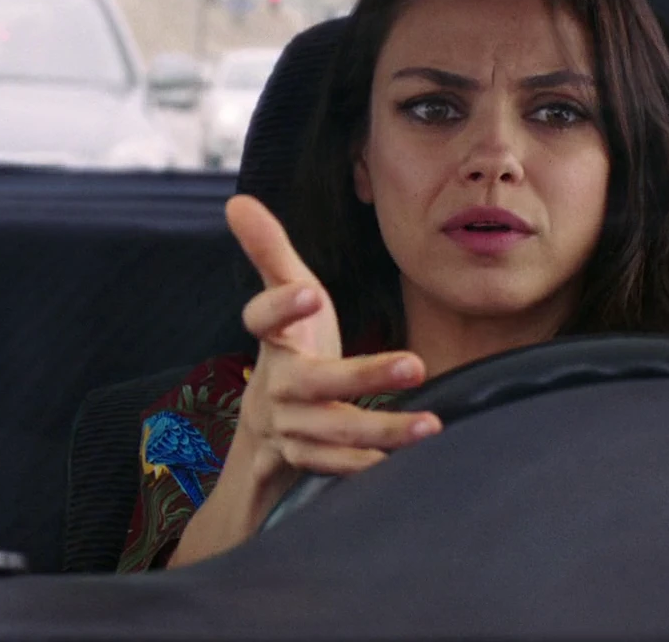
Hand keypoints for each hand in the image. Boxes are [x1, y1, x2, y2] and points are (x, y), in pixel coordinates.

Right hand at [226, 195, 440, 484]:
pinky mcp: (302, 461)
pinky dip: (361, 468)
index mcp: (273, 340)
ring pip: (330, 430)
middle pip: (312, 382)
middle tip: (415, 365)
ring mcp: (288, 427)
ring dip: (380, 430)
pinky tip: (397, 464)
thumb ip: (269, 251)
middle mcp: (275, 385)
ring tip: (431, 425)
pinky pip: (330, 468)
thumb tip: (237, 200)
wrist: (263, 433)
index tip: (312, 292)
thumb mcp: (285, 297)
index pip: (263, 319)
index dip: (281, 306)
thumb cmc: (291, 350)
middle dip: (362, 376)